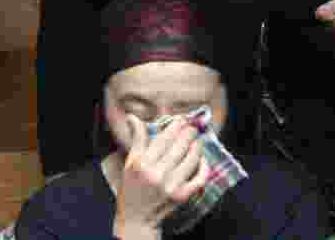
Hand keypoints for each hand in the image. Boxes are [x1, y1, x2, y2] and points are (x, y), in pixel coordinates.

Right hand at [112, 115, 209, 236]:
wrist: (137, 218)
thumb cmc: (132, 188)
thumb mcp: (130, 162)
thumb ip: (136, 139)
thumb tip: (132, 117)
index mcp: (143, 163)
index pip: (165, 136)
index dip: (176, 124)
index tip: (181, 119)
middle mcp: (158, 173)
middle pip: (181, 144)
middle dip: (189, 132)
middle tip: (191, 128)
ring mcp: (172, 185)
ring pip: (193, 157)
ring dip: (197, 145)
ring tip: (196, 141)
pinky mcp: (183, 196)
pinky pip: (200, 177)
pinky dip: (204, 165)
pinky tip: (201, 159)